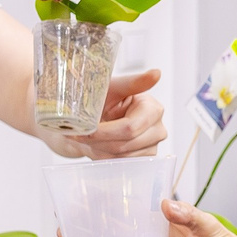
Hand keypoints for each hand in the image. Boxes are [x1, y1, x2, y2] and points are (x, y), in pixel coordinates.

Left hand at [45, 68, 164, 158]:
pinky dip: (103, 155)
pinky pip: (119, 163)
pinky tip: (97, 143)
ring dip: (98, 148)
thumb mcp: (114, 88)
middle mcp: (158, 129)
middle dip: (97, 141)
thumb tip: (157, 73)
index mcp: (153, 109)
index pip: (129, 128)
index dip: (104, 132)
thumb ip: (133, 82)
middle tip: (78, 134)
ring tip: (87, 136)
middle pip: (123, 145)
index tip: (85, 129)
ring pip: (119, 156)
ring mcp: (152, 147)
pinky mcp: (143, 160)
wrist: (97, 117)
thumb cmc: (105, 99)